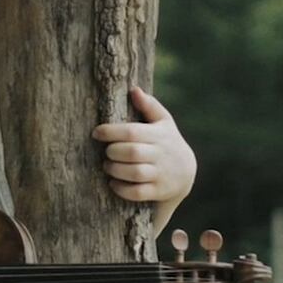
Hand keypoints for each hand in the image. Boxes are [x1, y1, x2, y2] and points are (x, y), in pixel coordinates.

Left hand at [91, 86, 196, 205]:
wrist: (186, 172)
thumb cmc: (167, 142)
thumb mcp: (164, 122)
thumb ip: (149, 106)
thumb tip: (134, 89)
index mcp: (159, 135)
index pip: (132, 132)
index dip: (111, 132)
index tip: (97, 133)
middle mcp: (160, 154)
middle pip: (132, 152)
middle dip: (113, 152)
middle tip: (107, 152)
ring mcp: (160, 174)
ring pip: (134, 173)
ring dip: (115, 170)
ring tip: (108, 166)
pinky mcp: (158, 191)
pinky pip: (137, 193)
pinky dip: (122, 189)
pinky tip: (113, 183)